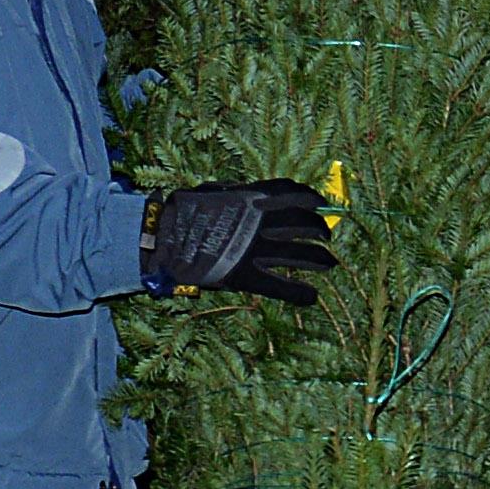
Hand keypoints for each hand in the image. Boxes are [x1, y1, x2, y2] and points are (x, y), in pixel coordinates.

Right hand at [144, 178, 337, 302]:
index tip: (321, 204)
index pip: (292, 192)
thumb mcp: (213, 193)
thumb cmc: (182, 214)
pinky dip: (302, 293)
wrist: (159, 239)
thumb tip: (257, 196)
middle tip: (326, 238)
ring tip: (330, 264)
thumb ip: (238, 196)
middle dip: (321, 230)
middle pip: (304, 224)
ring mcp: (254, 251)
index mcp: (250, 198)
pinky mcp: (246, 277)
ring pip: (302, 255)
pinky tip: (312, 296)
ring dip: (321, 260)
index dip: (312, 198)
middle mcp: (258, 222)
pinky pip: (283, 287)